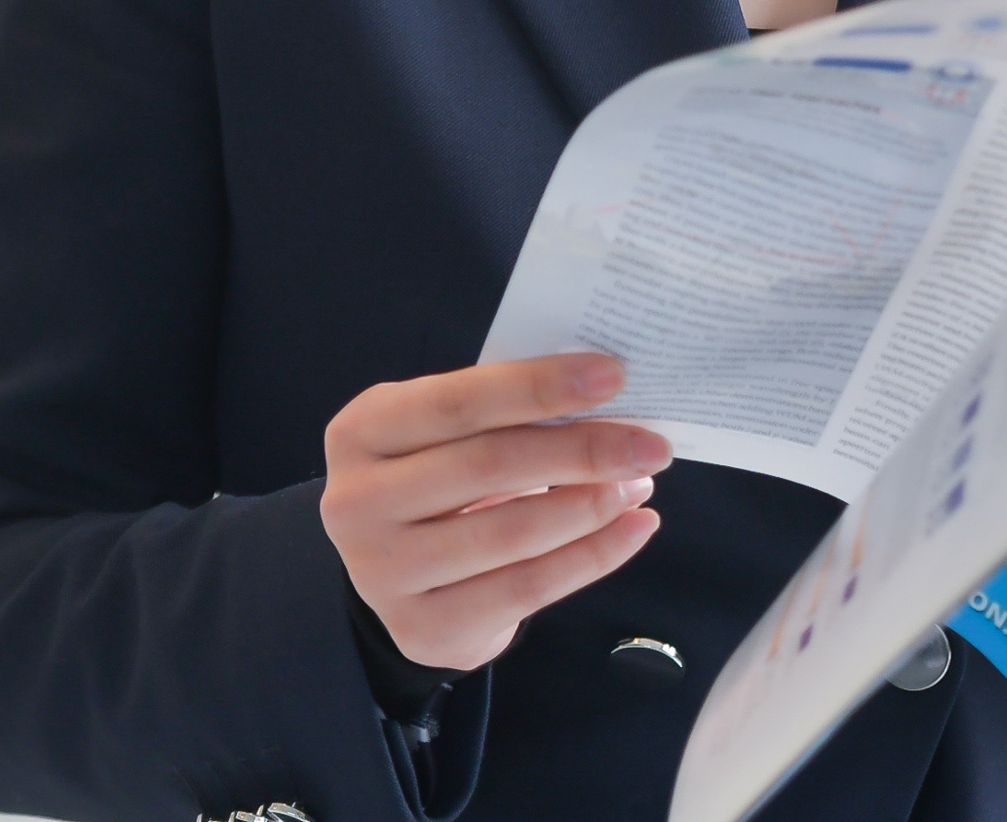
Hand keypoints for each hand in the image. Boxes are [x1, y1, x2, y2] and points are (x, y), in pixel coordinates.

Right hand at [322, 352, 667, 670]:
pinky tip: (636, 528)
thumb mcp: (452, 432)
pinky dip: (594, 555)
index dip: (538, 387)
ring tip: (641, 482)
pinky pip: (526, 589)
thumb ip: (507, 410)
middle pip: (489, 466)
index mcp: (363, 432)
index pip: (457, 402)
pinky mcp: (420, 628)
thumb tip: (608, 395)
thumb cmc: (443, 477)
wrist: (404, 574)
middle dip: (584, 451)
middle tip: (651, 445)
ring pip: (513, 533)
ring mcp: (381, 574)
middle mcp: (355, 503)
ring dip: (594, 505)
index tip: (613, 376)